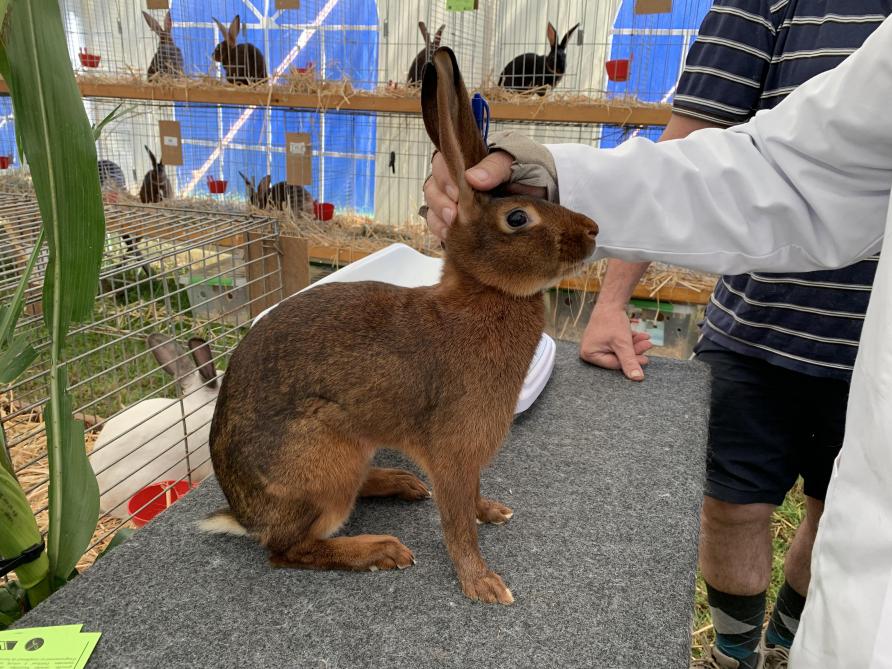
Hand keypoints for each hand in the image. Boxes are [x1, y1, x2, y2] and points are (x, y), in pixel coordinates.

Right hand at [422, 151, 544, 240]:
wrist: (548, 192)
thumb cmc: (531, 170)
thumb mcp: (516, 162)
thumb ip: (495, 167)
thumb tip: (471, 178)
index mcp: (467, 160)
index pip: (441, 164)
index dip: (444, 179)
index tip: (457, 194)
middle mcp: (457, 181)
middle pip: (432, 188)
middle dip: (440, 203)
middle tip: (454, 217)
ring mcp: (458, 202)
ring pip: (433, 210)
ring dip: (439, 221)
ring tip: (453, 230)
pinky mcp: (463, 223)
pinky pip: (443, 229)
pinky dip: (444, 234)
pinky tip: (453, 239)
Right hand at [579, 305, 652, 380]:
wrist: (610, 301)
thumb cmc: (612, 321)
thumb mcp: (623, 343)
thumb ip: (630, 361)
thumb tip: (637, 378)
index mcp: (588, 355)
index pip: (613, 364)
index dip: (631, 362)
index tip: (646, 359)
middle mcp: (589, 351)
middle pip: (617, 358)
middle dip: (634, 351)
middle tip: (648, 345)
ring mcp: (595, 345)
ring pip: (619, 350)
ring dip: (634, 345)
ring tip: (646, 339)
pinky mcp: (601, 339)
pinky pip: (617, 344)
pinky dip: (628, 340)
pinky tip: (640, 336)